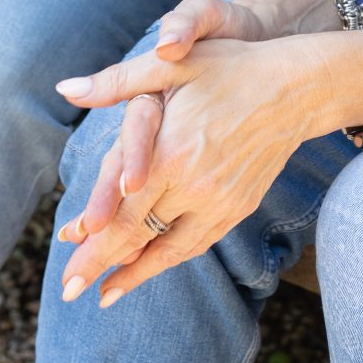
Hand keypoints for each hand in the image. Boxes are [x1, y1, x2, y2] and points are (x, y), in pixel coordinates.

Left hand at [56, 35, 346, 308]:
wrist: (297, 88)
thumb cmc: (230, 69)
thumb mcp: (171, 66)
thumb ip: (116, 82)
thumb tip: (65, 89)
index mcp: (169, 155)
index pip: (120, 215)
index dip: (91, 244)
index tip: (66, 269)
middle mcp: (193, 187)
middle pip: (136, 238)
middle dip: (100, 266)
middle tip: (69, 291)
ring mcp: (219, 202)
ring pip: (168, 249)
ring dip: (134, 274)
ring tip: (105, 295)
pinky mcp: (238, 207)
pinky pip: (198, 243)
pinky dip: (170, 259)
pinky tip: (151, 267)